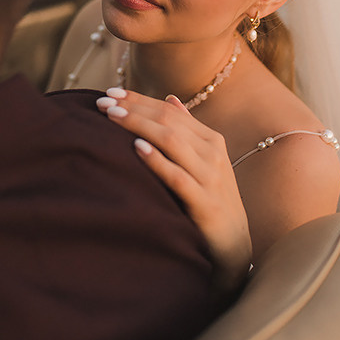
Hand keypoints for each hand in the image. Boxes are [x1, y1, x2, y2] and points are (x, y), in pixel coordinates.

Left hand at [96, 88, 251, 295]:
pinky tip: (136, 148)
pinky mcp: (206, 204)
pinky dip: (157, 160)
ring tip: (112, 117)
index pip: (170, 111)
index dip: (140, 100)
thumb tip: (170, 98)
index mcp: (211, 140)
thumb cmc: (210, 200)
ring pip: (173, 142)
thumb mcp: (203, 162)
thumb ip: (187, 130)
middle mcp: (213, 154)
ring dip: (139, 126)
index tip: (111, 93)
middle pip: (169, 122)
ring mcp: (211, 178)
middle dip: (134, 109)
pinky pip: (178, 177)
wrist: (234, 247)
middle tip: (104, 101)